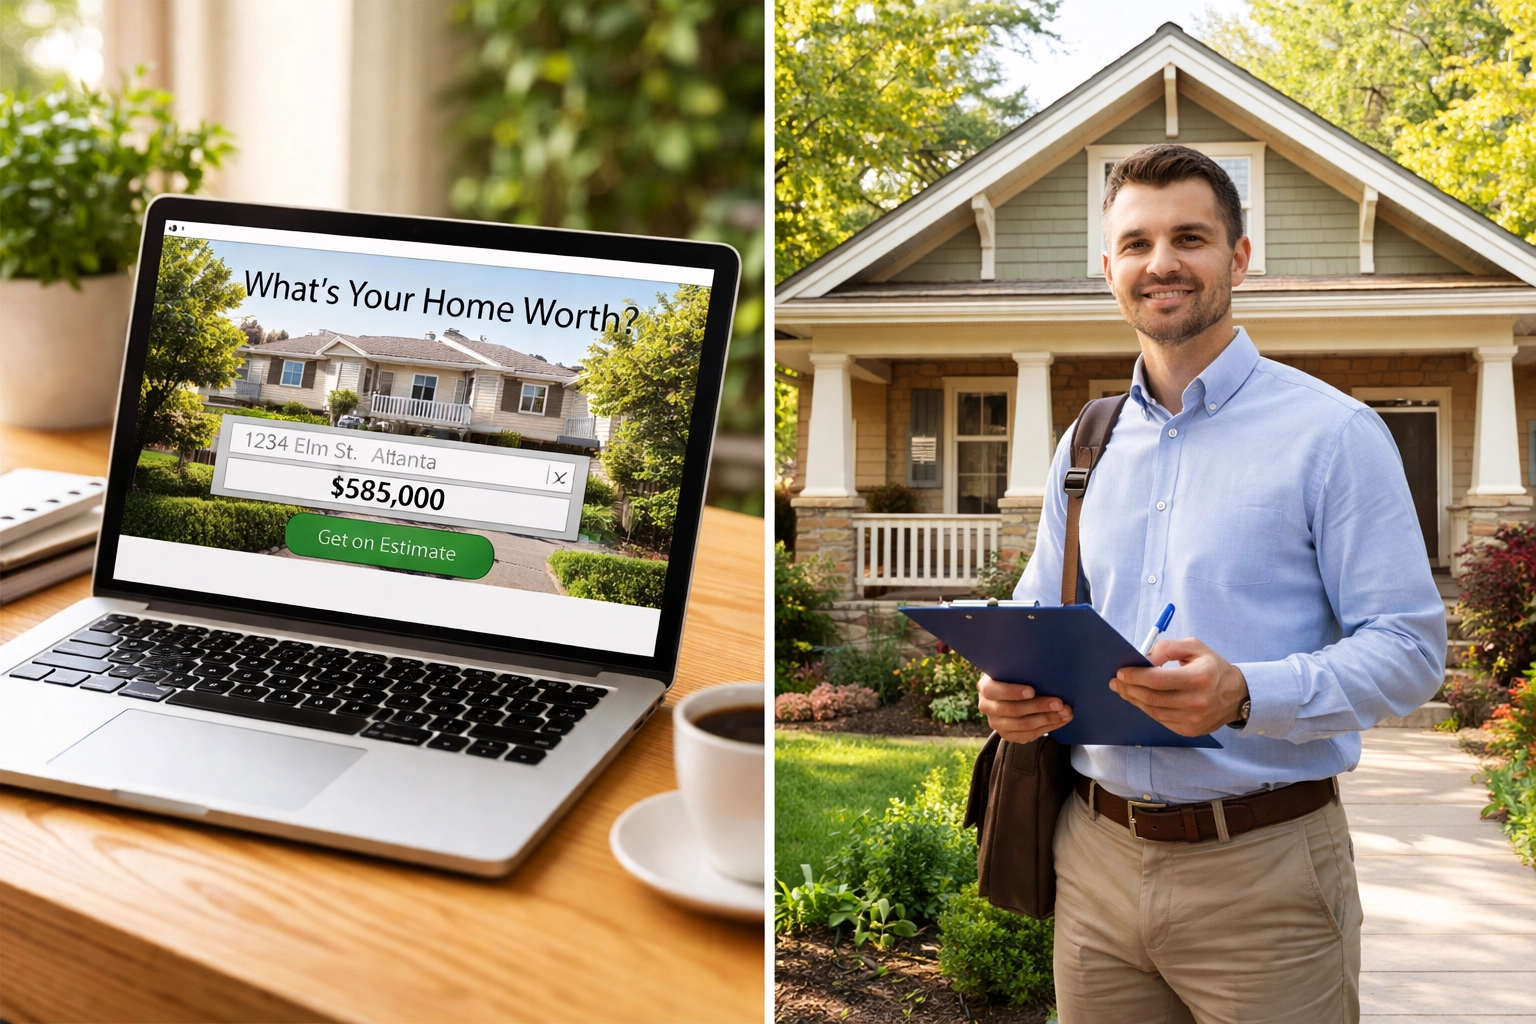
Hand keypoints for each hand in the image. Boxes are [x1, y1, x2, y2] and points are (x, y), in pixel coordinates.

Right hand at [977, 674, 1072, 743]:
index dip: (1013, 692)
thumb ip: (1021, 672)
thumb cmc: (1014, 678)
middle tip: (1059, 703)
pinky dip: (1048, 727)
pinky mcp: (1007, 735)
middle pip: (1014, 710)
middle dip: (1040, 706)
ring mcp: (996, 723)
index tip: (1032, 691)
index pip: (995, 691)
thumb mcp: (1012, 671)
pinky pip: (1029, 735)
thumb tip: (1045, 671)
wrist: (1008, 695)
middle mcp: (987, 707)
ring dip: (1048, 718)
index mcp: (985, 688)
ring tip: (1066, 712)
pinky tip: (1060, 720)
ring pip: (1024, 725)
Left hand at [1110, 637, 1248, 736]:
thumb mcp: (1194, 647)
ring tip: (1123, 689)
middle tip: (1116, 681)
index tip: (1121, 671)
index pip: (1157, 680)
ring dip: (1134, 699)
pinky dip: (1147, 708)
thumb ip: (1167, 647)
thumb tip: (1145, 657)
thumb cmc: (1212, 667)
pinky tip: (1139, 699)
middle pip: (1151, 697)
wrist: (1236, 695)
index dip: (1135, 676)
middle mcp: (1196, 702)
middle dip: (1129, 688)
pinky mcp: (1189, 730)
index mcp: (1199, 678)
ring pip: (1153, 710)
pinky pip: (1160, 719)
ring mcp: (1193, 720)